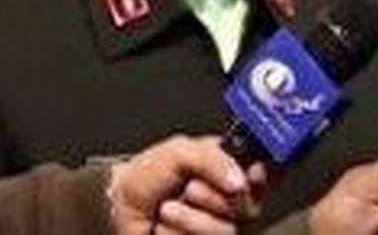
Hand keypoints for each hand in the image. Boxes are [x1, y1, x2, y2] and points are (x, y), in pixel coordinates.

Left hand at [108, 134, 261, 234]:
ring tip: (167, 211)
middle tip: (188, 190)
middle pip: (248, 205)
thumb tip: (241, 180)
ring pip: (225, 230)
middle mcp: (226, 199)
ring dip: (190, 220)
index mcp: (227, 169)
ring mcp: (214, 226)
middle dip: (212, 198)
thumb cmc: (145, 176)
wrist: (114, 209)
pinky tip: (164, 229)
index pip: (264, 174)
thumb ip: (214, 158)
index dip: (261, 178)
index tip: (250, 176)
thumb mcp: (180, 151)